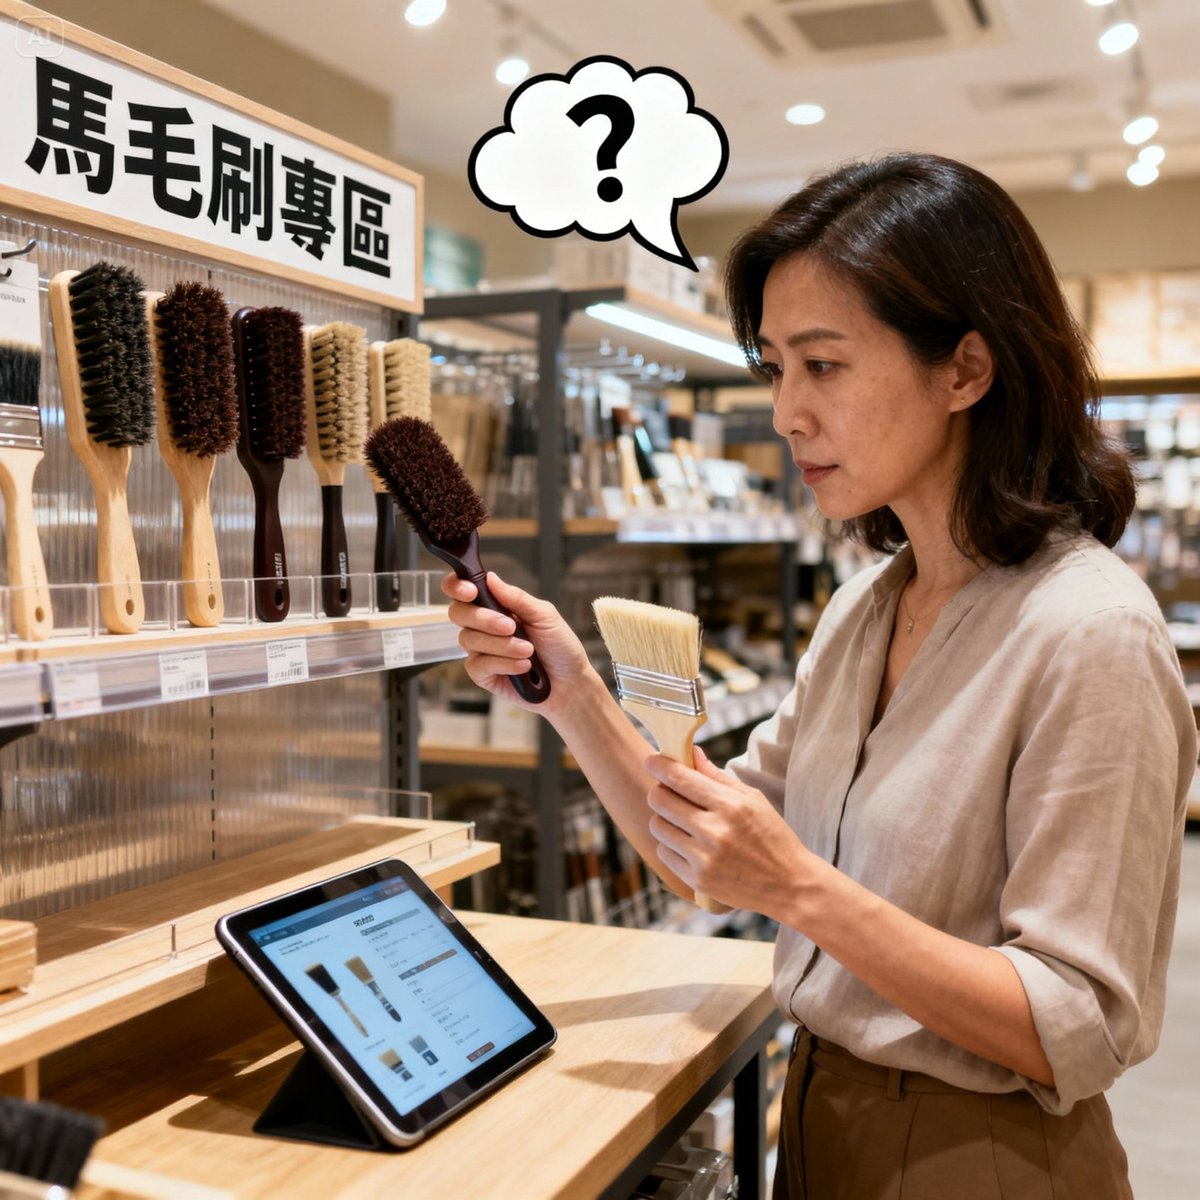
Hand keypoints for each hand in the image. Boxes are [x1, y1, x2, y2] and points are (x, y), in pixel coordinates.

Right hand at [442, 571, 592, 711]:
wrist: (569, 682)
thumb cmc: (560, 647)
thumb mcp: (545, 616)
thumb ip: (516, 598)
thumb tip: (490, 578)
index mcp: (496, 604)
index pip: (462, 589)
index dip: (457, 586)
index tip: (471, 592)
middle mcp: (483, 625)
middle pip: (458, 613)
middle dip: (484, 619)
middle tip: (511, 627)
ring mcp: (480, 650)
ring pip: (469, 640)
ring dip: (502, 645)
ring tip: (529, 651)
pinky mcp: (482, 674)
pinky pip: (477, 665)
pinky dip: (503, 664)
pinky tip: (523, 666)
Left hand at [645, 746, 811, 917]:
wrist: (789, 884)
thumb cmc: (772, 836)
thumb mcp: (752, 799)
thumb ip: (717, 776)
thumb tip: (691, 752)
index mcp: (730, 805)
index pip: (680, 778)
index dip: (659, 765)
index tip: (652, 761)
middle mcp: (714, 830)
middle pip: (660, 800)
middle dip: (659, 791)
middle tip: (668, 792)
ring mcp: (704, 857)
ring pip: (658, 826)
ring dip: (663, 819)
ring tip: (681, 820)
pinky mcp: (697, 879)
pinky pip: (664, 852)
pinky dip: (671, 845)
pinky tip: (688, 844)